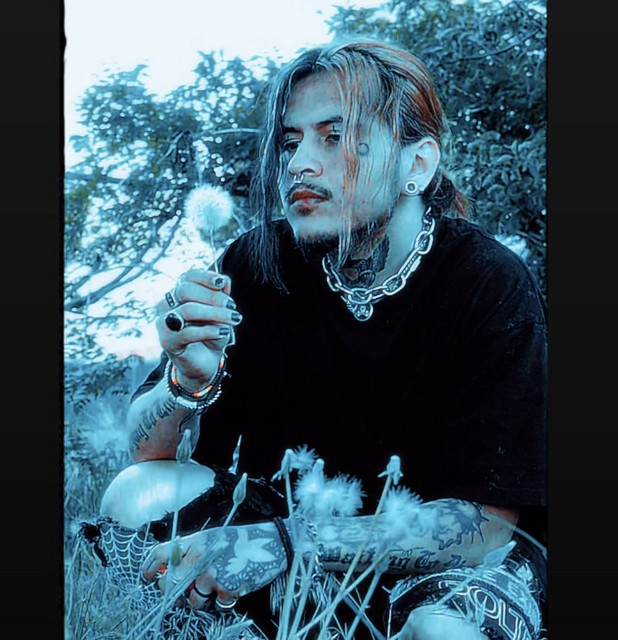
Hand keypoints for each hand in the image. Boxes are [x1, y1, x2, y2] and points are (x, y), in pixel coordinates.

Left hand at [141, 522, 287, 608]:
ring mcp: (212, 574)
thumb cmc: (241, 540)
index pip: (161, 552)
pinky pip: (216, 605)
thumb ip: (193, 550)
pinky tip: (233, 587)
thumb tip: (171, 566)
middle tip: (182, 591)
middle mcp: (200, 557)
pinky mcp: (226, 589)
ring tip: (216, 587)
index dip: (149, 566)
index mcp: (196, 541)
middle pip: (171, 582)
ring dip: (201, 599)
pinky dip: (224, 600)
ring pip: (193, 600)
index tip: (145, 576)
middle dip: (173, 591)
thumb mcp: (213, 537)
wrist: (271, 543)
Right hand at [156, 269, 241, 387]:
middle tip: (232, 307)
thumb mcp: (220, 313)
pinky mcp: (168, 342)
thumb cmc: (211, 335)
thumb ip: (221, 296)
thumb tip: (225, 280)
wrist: (205, 364)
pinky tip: (223, 333)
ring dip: (216, 313)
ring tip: (234, 319)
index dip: (204, 277)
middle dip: (213, 297)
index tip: (222, 283)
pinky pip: (188, 332)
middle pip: (185, 290)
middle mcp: (166, 306)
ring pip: (188, 309)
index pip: (186, 277)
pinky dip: (208, 331)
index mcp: (177, 294)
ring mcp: (164, 324)